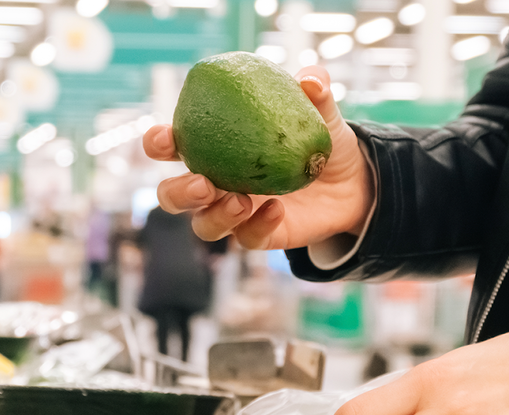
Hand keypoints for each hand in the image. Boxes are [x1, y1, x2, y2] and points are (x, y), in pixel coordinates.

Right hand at [142, 65, 374, 249]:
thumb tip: (310, 81)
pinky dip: (257, 225)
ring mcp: (233, 213)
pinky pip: (246, 238)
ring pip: (203, 225)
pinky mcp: (257, 236)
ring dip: (215, 216)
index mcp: (211, 147)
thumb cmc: (317, 139)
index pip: (171, 146)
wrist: (350, 182)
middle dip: (178, 192)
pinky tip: (276, 210)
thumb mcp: (320, 112)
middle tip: (203, 183)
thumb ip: (314, 91)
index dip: (158, 143)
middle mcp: (214, 184)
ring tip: (241, 201)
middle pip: (172, 195)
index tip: (165, 138)